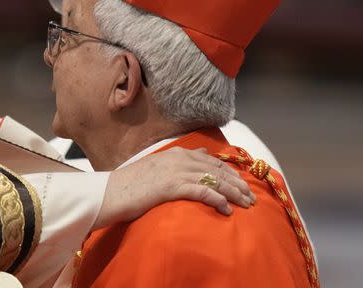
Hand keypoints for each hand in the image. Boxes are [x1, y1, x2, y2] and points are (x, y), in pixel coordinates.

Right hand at [94, 147, 254, 228]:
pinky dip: (217, 200)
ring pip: (214, 180)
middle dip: (237, 183)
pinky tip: (226, 210)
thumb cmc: (132, 184)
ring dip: (233, 193)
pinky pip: (201, 191)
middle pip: (217, 169)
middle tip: (251, 198)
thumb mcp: (157, 165)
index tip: (243, 184)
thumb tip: (201, 153)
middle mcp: (178, 159)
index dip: (231, 172)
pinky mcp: (171, 186)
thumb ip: (179, 160)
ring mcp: (175, 172)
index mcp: (176, 152)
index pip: (212, 160)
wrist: (110, 192)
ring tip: (246, 205)